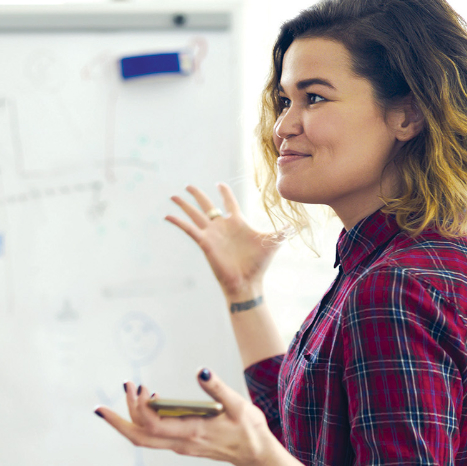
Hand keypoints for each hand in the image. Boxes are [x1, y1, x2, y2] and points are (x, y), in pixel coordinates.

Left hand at [94, 368, 277, 465]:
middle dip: (118, 422)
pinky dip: (144, 420)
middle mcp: (181, 443)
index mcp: (192, 432)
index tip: (134, 388)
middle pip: (139, 438)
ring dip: (129, 419)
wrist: (256, 455)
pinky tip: (151, 400)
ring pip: (144, 438)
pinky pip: (154, 435)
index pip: (153, 426)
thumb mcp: (237, 405)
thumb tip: (201, 371)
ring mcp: (180, 445)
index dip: (138, 409)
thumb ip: (216, 388)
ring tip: (130, 390)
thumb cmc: (249, 430)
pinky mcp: (182, 443)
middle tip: (101, 407)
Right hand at [166, 184, 280, 299]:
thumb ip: (283, 231)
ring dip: (184, 205)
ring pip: (195, 214)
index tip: (219, 184)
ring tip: (173, 196)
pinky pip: (189, 229)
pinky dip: (178, 222)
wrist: (247, 281)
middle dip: (198, 195)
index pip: (228, 202)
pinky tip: (167, 216)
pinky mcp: (204, 242)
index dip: (224, 192)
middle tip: (188, 186)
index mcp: (237, 222)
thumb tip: (298, 224)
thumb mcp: (273, 241)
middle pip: (207, 205)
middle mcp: (222, 226)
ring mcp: (212, 234)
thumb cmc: (259, 264)